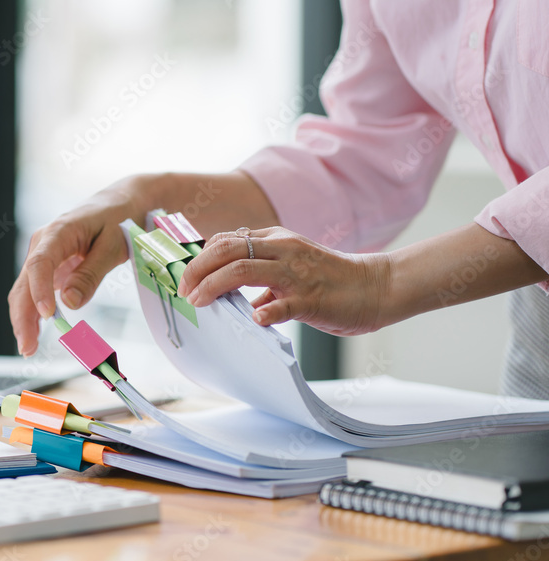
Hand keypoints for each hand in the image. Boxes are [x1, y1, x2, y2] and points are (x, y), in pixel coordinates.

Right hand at [8, 178, 143, 355]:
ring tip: (29, 349)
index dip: (40, 290)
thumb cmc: (119, 220)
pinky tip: (33, 335)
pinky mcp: (48, 268)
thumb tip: (70, 303)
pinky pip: (34, 292)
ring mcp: (42, 256)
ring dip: (24, 319)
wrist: (119, 204)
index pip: (40, 263)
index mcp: (58, 232)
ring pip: (24, 290)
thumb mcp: (113, 245)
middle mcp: (42, 244)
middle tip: (28, 348)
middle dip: (23, 317)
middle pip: (24, 282)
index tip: (47, 316)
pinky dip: (32, 314)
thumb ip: (91, 274)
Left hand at [176, 226, 391, 335]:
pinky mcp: (310, 298)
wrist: (376, 287)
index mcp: (276, 240)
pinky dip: (264, 312)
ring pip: (242, 271)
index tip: (186, 278)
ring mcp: (295, 273)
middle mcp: (282, 250)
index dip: (200, 258)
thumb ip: (262, 275)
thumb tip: (231, 292)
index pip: (226, 240)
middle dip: (197, 270)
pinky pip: (281, 305)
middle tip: (184, 291)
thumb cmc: (332, 280)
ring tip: (199, 302)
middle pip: (226, 250)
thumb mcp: (292, 266)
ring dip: (213, 286)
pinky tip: (253, 320)